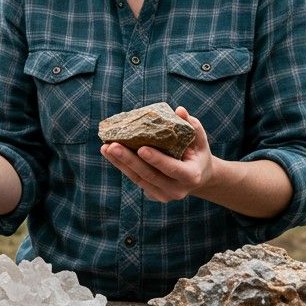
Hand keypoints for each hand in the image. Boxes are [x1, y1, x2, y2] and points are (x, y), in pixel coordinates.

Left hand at [100, 105, 215, 202]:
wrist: (198, 177)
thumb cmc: (197, 153)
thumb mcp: (200, 140)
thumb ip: (191, 126)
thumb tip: (179, 110)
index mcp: (192, 176)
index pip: (172, 169)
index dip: (157, 160)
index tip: (141, 148)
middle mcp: (177, 190)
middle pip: (149, 175)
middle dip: (129, 160)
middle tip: (112, 145)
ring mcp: (164, 195)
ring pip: (138, 179)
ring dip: (120, 163)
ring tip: (105, 147)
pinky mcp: (153, 195)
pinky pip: (135, 179)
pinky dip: (122, 166)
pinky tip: (110, 154)